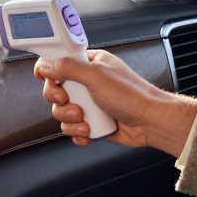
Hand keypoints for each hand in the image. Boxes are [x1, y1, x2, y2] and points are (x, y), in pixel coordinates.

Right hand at [35, 50, 196, 153]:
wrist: (151, 122)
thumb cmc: (132, 96)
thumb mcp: (96, 75)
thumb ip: (68, 68)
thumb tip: (45, 65)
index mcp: (89, 64)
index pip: (59, 62)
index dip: (50, 72)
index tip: (51, 81)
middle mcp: (88, 83)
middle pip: (55, 91)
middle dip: (61, 102)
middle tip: (70, 102)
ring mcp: (90, 103)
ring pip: (62, 113)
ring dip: (71, 121)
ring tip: (86, 121)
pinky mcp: (92, 122)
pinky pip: (73, 129)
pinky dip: (78, 134)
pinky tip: (89, 133)